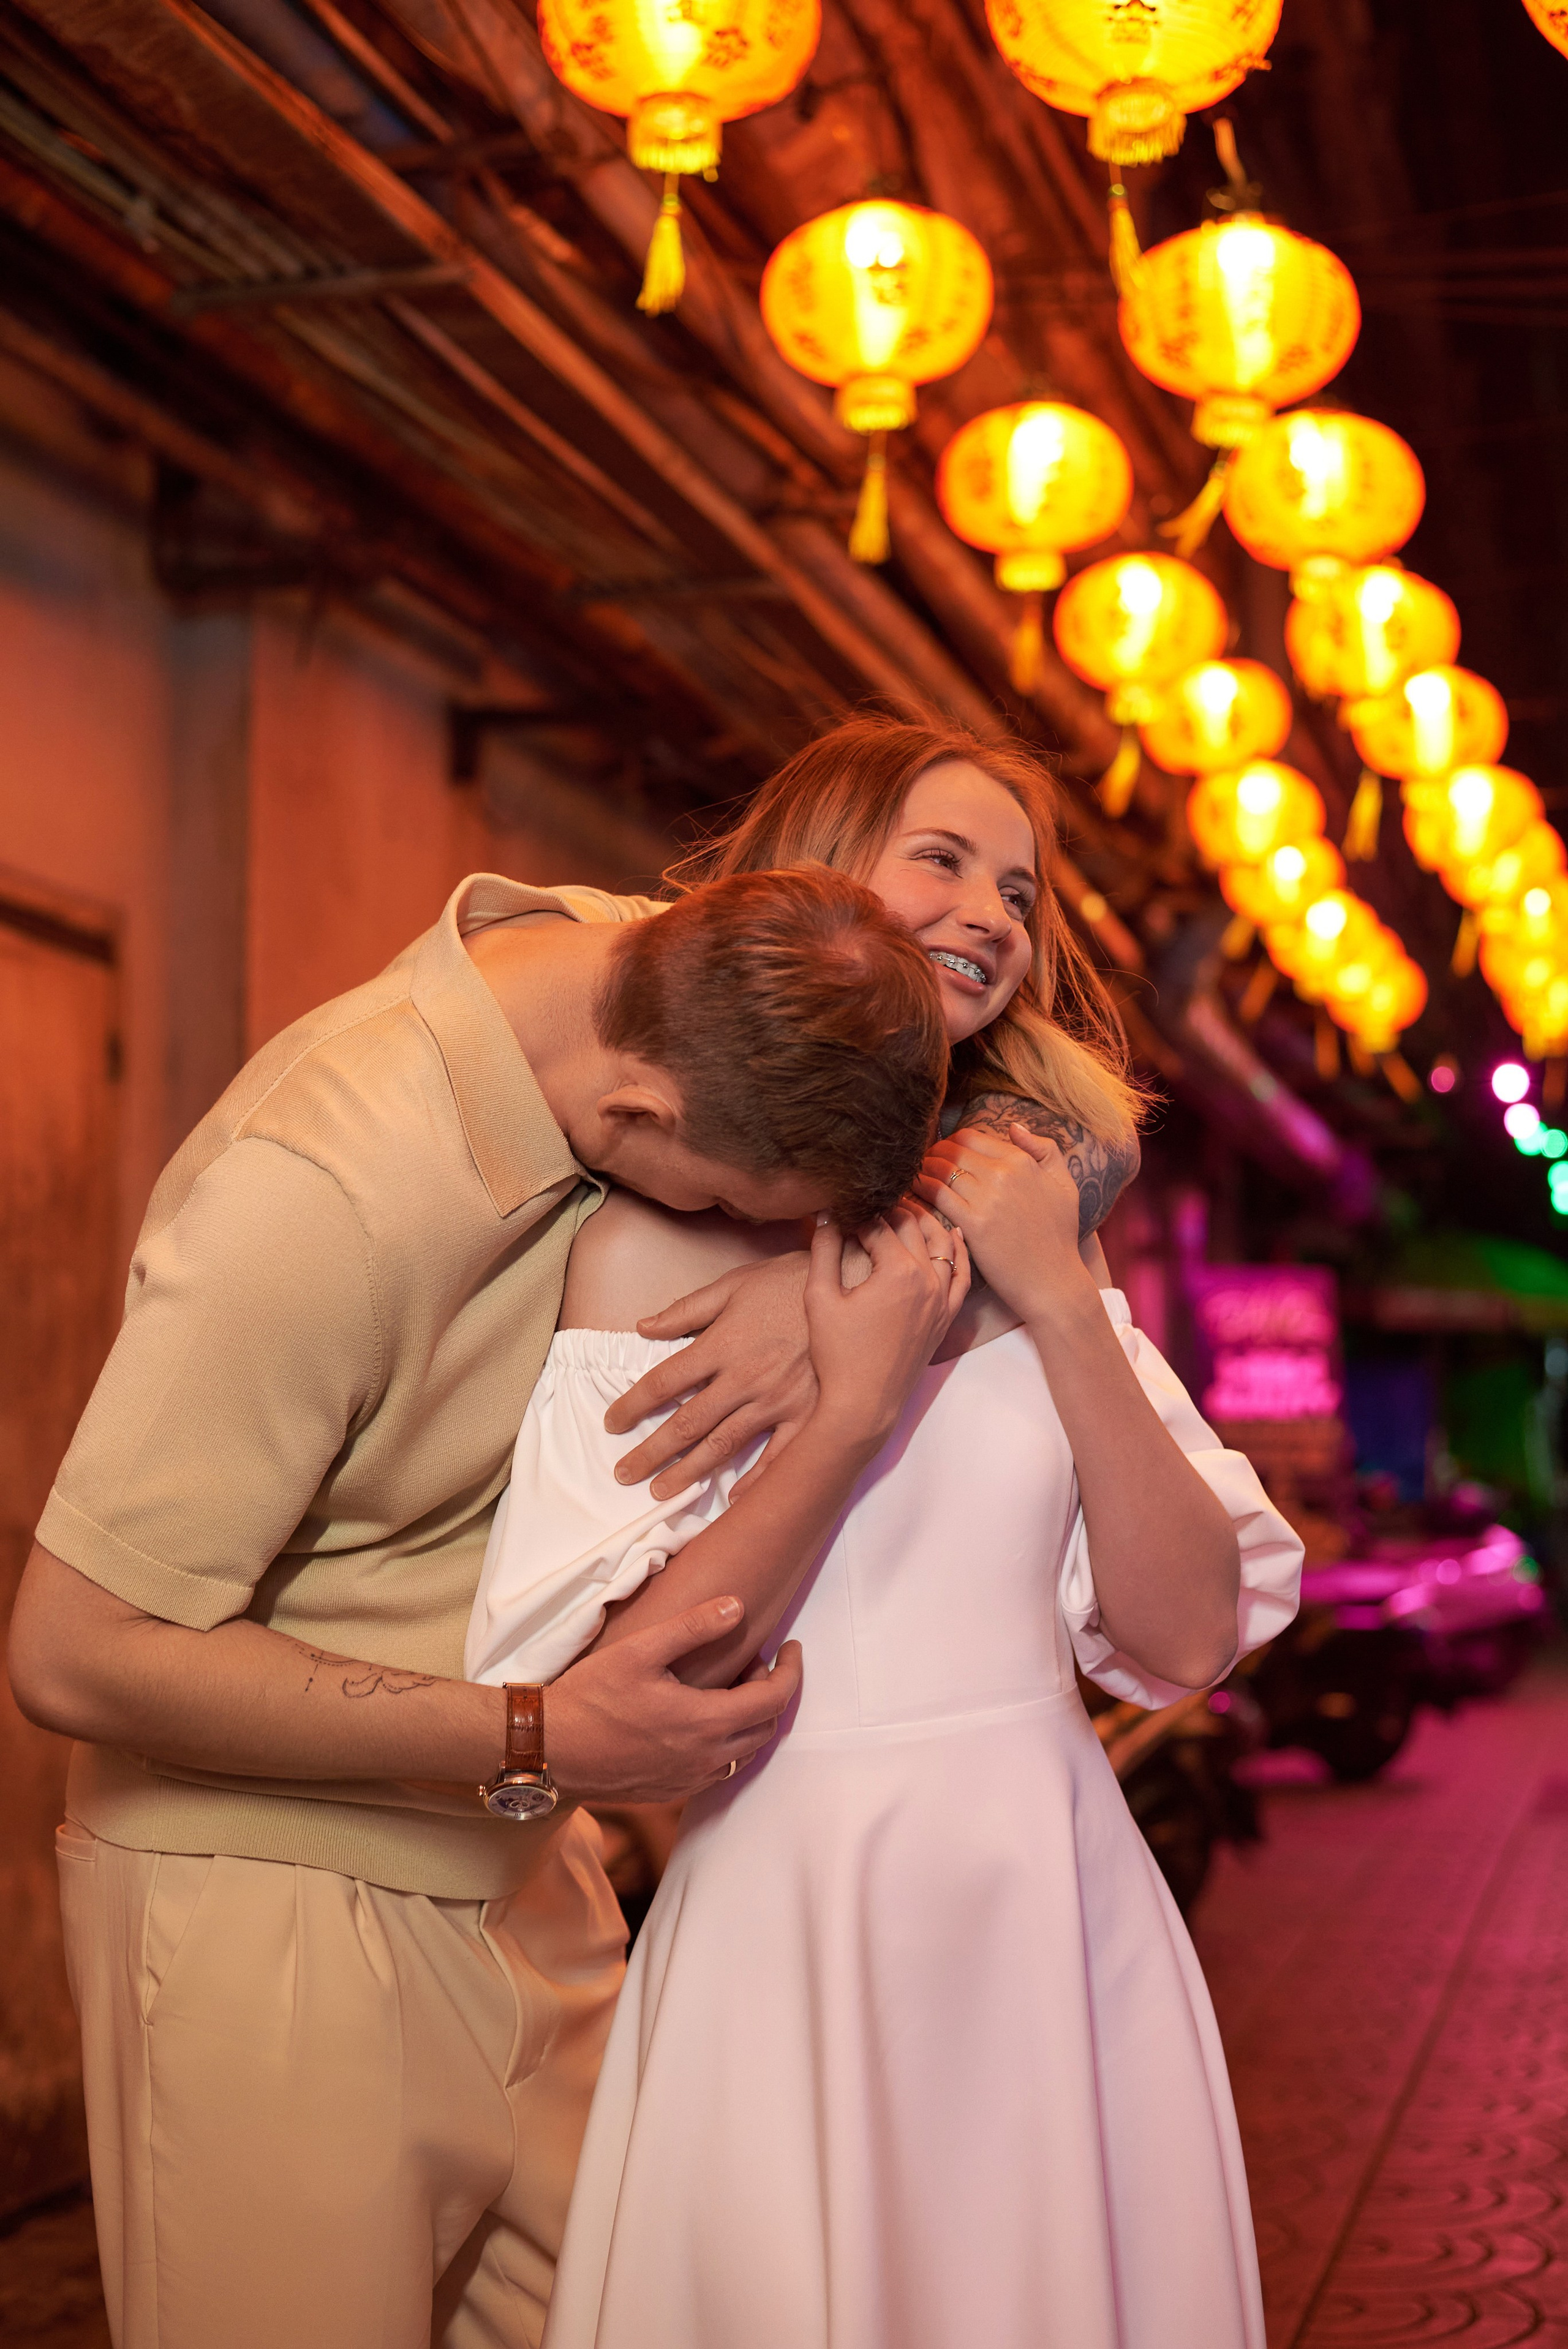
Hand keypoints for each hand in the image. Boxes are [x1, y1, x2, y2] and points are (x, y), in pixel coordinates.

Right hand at [548, 1596, 802, 1802]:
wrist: (548, 1750)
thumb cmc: (590, 1698)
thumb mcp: (640, 1650)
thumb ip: (693, 1627)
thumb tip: (736, 1607)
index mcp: (705, 1723)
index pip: (775, 1700)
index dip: (792, 1671)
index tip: (791, 1647)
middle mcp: (705, 1759)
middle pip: (766, 1727)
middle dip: (770, 1691)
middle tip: (751, 1661)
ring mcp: (688, 1780)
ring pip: (744, 1753)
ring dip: (748, 1718)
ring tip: (727, 1686)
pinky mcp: (670, 1791)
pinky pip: (718, 1769)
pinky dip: (726, 1741)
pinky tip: (699, 1717)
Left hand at [608, 1252, 815, 1500]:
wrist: (852, 1284)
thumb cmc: (790, 1281)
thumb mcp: (734, 1283)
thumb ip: (687, 1309)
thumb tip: (643, 1326)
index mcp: (721, 1345)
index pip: (663, 1382)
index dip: (633, 1404)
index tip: (612, 1424)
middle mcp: (743, 1379)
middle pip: (686, 1422)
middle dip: (651, 1452)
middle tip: (624, 1474)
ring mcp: (776, 1400)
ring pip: (723, 1445)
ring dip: (689, 1472)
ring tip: (662, 1493)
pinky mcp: (807, 1412)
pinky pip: (779, 1454)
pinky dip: (758, 1479)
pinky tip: (736, 1498)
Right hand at [804, 1205, 968, 1448]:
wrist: (864, 1404)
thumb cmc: (837, 1355)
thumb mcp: (820, 1298)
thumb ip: (823, 1250)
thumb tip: (825, 1214)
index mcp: (897, 1271)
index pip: (878, 1225)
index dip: (856, 1215)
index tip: (841, 1211)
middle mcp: (928, 1280)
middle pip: (912, 1227)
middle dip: (890, 1210)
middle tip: (872, 1202)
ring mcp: (942, 1299)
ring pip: (942, 1244)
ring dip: (925, 1222)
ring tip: (906, 1208)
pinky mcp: (946, 1317)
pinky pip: (962, 1275)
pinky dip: (959, 1252)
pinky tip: (954, 1235)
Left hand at [914, 1124, 1093, 1324]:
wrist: (1053, 1280)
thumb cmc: (1059, 1235)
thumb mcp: (1065, 1185)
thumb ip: (1045, 1149)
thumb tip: (1014, 1126)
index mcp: (1021, 1161)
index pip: (971, 1137)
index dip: (950, 1141)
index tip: (941, 1151)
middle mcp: (1003, 1174)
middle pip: (952, 1150)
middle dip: (932, 1152)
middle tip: (920, 1161)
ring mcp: (987, 1199)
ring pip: (940, 1169)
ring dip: (922, 1169)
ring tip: (913, 1175)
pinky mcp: (973, 1224)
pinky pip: (936, 1194)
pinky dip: (920, 1188)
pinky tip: (912, 1192)